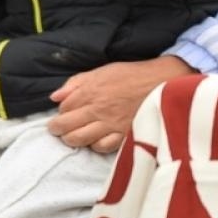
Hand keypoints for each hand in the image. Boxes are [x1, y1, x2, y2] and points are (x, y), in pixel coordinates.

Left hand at [49, 55, 193, 151]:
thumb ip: (77, 82)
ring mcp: (109, 124)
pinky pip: (101, 147)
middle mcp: (97, 109)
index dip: (62, 111)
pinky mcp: (123, 135)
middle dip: (58, 129)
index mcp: (90, 91)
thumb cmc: (132, 75)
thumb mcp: (103, 71)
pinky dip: (95, 146)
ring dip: (72, 139)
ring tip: (73, 137)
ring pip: (79, 139)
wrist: (162, 82)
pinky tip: (96, 140)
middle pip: (65, 126)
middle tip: (59, 129)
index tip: (65, 112)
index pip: (64, 108)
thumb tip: (56, 96)